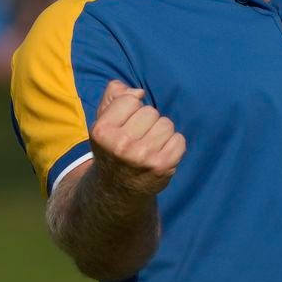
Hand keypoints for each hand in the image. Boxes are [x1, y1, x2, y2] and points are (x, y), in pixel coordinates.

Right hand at [89, 80, 185, 196]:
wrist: (116, 189)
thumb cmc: (112, 148)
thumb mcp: (102, 121)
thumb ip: (113, 96)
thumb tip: (139, 92)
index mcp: (102, 131)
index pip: (131, 100)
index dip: (131, 110)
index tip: (124, 125)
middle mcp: (121, 144)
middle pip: (151, 112)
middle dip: (147, 122)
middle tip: (138, 138)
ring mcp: (142, 156)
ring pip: (167, 124)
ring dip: (161, 133)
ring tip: (149, 146)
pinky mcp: (162, 166)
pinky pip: (179, 140)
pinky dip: (174, 145)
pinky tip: (160, 154)